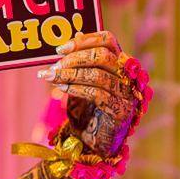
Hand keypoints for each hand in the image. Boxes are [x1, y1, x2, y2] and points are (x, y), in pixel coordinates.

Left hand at [37, 29, 140, 156]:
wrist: (91, 144)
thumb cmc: (86, 111)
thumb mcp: (80, 82)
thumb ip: (81, 61)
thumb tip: (75, 34)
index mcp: (120, 65)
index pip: (108, 40)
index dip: (84, 40)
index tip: (60, 49)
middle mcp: (128, 77)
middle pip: (103, 56)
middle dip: (74, 59)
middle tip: (53, 66)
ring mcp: (127, 95)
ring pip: (98, 75)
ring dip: (70, 74)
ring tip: (50, 77)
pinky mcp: (120, 112)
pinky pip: (97, 94)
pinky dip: (75, 88)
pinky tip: (60, 88)